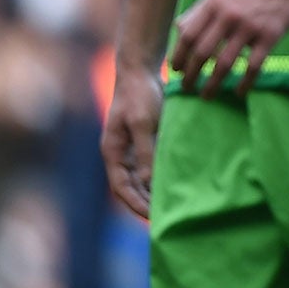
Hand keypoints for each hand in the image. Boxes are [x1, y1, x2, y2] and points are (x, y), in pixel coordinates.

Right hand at [100, 62, 162, 218]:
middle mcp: (121, 153)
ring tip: (171, 205)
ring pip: (141, 177)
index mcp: (113, 152)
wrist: (140, 70)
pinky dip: (160, 174)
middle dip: (144, 202)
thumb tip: (149, 181)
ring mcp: (132, 146)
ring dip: (153, 191)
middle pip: (130, 186)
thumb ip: (145, 151)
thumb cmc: (139, 95)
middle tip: (165, 217)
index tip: (152, 217)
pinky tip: (175, 181)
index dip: (135, 203)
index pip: (121, 187)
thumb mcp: (142, 123)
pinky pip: (151, 163)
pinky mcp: (145, 138)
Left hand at [169, 0, 288, 96]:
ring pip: (225, 63)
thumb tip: (180, 27)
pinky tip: (240, 91)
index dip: (179, 56)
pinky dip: (246, 82)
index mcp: (214, 3)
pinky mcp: (271, 35)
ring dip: (213, 84)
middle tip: (187, 88)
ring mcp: (250, 27)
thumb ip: (202, 7)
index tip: (176, 69)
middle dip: (191, 75)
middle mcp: (229, 16)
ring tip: (207, 95)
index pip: (189, 36)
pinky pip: (254, 65)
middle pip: (202, 53)